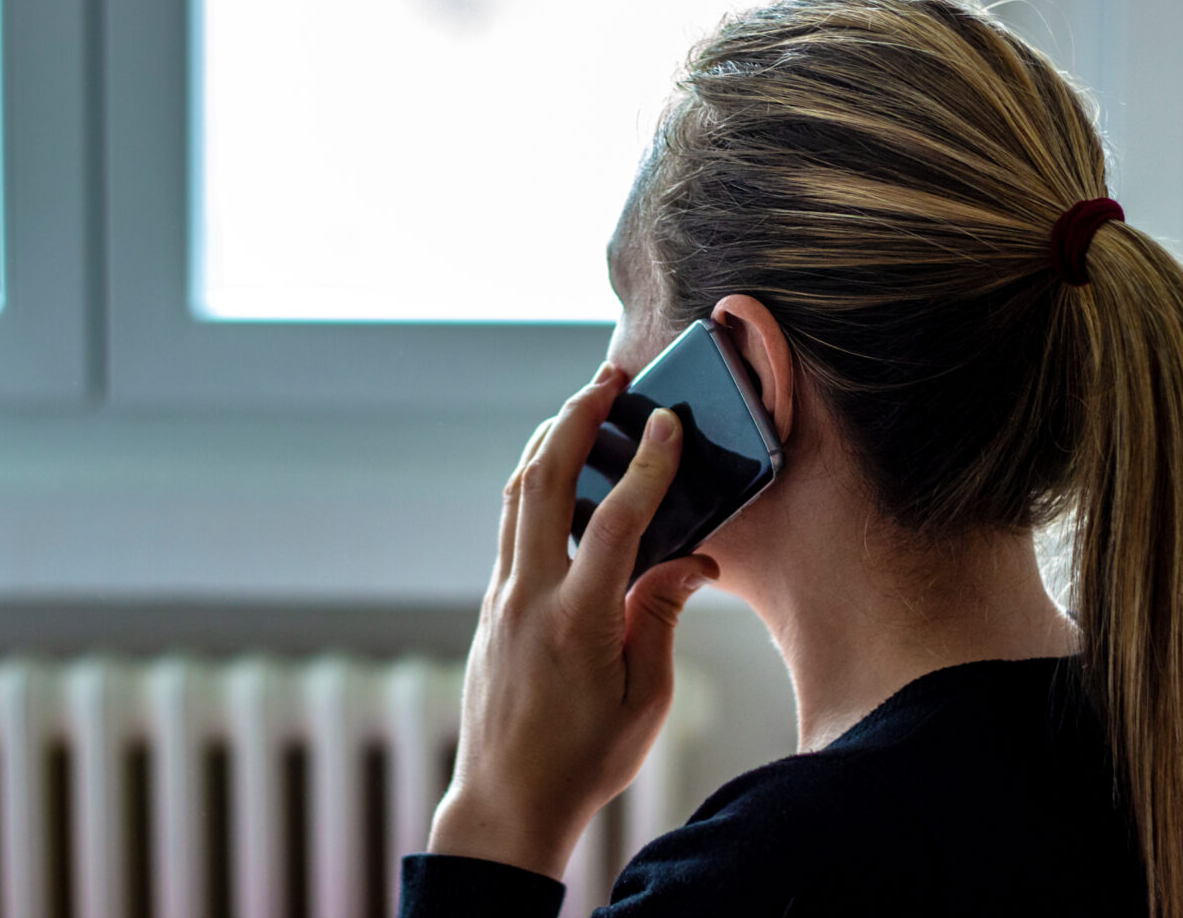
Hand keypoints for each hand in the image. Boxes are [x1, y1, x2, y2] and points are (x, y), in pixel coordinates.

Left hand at [427, 360, 719, 879]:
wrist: (506, 803)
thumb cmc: (584, 760)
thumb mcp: (645, 698)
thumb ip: (662, 618)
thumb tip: (690, 561)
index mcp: (578, 622)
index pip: (616, 522)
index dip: (648, 466)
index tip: (668, 423)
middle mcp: (529, 598)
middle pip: (543, 482)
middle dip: (575, 420)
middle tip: (605, 379)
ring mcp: (502, 599)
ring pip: (516, 497)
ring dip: (548, 443)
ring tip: (580, 408)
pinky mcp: (492, 607)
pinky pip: (510, 526)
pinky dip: (533, 484)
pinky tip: (557, 473)